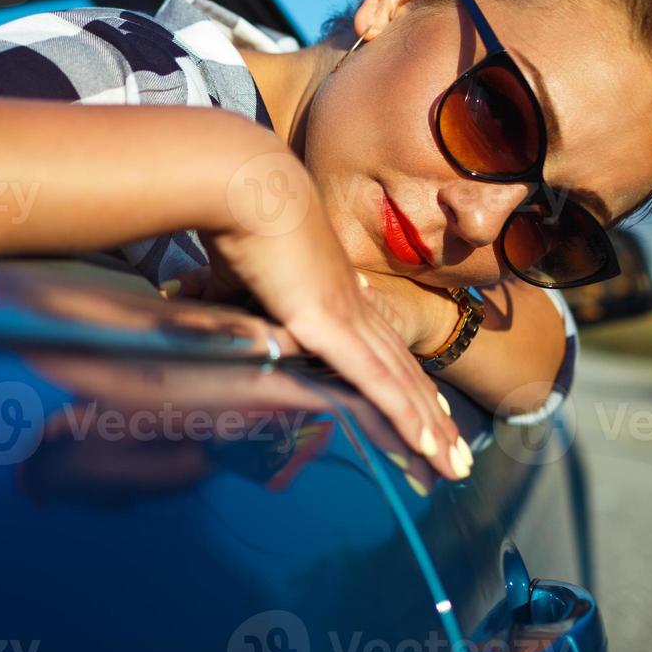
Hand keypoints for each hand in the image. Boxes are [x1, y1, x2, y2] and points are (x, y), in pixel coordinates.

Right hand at [178, 152, 470, 480]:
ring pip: (402, 384)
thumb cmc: (234, 219)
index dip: (403, 379)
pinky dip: (404, 416)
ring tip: (456, 467)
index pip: (378, 344)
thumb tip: (194, 303)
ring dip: (431, 429)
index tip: (426, 408)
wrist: (242, 184)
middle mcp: (351, 303)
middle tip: (457, 456)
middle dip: (431, 416)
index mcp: (332, 289)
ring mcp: (346, 314)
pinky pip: (377, 382)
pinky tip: (427, 445)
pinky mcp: (331, 325)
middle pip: (402, 370)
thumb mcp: (237, 271)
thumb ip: (232, 296)